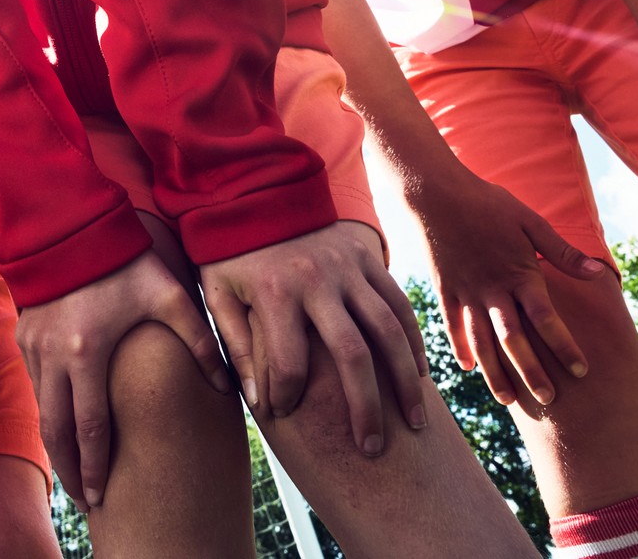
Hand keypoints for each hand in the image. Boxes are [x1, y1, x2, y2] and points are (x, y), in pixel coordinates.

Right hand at [15, 249, 224, 510]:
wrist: (70, 225)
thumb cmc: (124, 259)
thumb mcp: (168, 294)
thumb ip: (199, 339)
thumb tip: (229, 383)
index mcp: (88, 353)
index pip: (91, 427)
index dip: (95, 466)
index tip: (100, 496)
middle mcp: (54, 356)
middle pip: (57, 431)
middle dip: (70, 469)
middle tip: (85, 498)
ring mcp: (34, 346)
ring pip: (41, 410)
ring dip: (56, 444)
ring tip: (73, 470)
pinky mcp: (25, 334)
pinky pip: (35, 384)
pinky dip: (47, 411)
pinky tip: (60, 425)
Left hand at [200, 222, 427, 455]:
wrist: (259, 188)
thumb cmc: (232, 250)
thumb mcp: (217, 292)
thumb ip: (234, 344)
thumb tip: (255, 401)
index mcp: (274, 292)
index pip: (288, 363)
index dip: (285, 396)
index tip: (282, 414)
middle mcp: (317, 281)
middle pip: (352, 354)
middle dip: (365, 408)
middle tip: (372, 449)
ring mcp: (348, 268)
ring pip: (389, 330)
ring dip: (405, 380)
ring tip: (413, 423)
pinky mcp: (368, 259)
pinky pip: (400, 304)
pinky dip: (414, 341)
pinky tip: (419, 374)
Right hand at [404, 171, 606, 408]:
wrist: (434, 193)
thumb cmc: (487, 203)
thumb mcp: (530, 222)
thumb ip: (562, 253)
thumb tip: (598, 274)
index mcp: (518, 273)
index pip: (545, 318)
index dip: (564, 345)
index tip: (582, 370)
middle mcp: (491, 290)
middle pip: (513, 340)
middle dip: (532, 371)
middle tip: (549, 400)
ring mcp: (465, 292)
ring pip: (481, 341)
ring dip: (495, 372)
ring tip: (507, 400)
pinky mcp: (445, 289)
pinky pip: (452, 325)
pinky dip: (459, 347)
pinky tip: (468, 368)